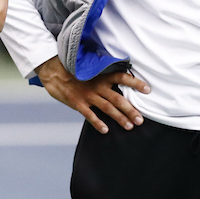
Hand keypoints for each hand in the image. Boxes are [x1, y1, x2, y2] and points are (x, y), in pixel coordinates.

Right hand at [35, 56, 149, 133]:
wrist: (52, 71)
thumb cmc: (71, 70)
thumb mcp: (88, 68)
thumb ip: (101, 74)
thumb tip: (117, 77)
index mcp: (101, 75)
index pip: (122, 77)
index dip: (135, 83)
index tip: (148, 89)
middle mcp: (97, 85)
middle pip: (118, 99)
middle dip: (131, 110)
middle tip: (141, 119)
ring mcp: (88, 95)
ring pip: (108, 108)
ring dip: (120, 118)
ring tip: (130, 126)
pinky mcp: (78, 103)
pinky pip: (90, 115)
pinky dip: (98, 123)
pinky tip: (105, 130)